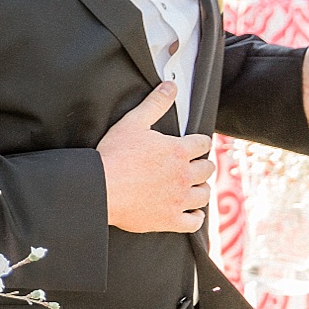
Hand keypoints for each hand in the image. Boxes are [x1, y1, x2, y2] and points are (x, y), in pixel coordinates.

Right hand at [96, 83, 212, 233]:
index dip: (199, 142)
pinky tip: (192, 212)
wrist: (101, 188)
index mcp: (178, 150)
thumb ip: (155, 103)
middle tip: (193, 164)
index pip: (203, 143)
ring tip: (193, 186)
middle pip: (207, 168)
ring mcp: (179, 199)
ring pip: (204, 194)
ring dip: (201, 188)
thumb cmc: (114, 155)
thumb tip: (170, 86)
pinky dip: (196, 217)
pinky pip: (194, 222)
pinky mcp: (170, 220)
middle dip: (202, 164)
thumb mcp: (134, 122)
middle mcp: (184, 175)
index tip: (196, 144)